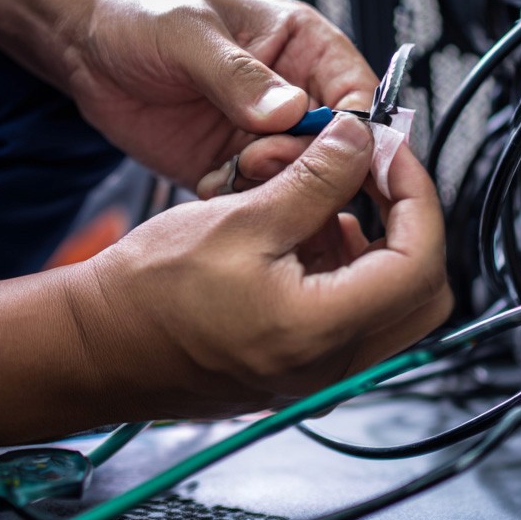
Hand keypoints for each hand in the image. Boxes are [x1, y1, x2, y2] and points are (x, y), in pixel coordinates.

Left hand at [63, 0, 378, 186]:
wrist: (80, 46)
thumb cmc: (137, 15)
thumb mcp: (186, 34)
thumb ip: (238, 74)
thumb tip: (290, 110)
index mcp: (303, 47)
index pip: (358, 96)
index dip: (354, 130)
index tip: (329, 152)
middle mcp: (294, 96)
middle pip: (337, 150)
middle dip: (305, 164)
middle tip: (258, 158)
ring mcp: (267, 137)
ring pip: (302, 183)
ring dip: (272, 188)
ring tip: (229, 170)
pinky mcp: (236, 170)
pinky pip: (261, 202)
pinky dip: (242, 205)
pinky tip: (211, 185)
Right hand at [66, 114, 451, 417]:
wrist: (97, 347)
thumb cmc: (148, 294)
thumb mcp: (241, 217)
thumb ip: (316, 178)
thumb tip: (363, 142)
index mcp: (322, 332)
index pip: (421, 262)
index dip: (417, 197)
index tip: (392, 156)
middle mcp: (334, 368)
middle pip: (423, 291)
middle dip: (408, 224)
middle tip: (374, 176)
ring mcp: (323, 377)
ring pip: (393, 303)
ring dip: (376, 244)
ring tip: (322, 203)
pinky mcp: (306, 372)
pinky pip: (357, 318)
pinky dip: (348, 270)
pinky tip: (303, 236)